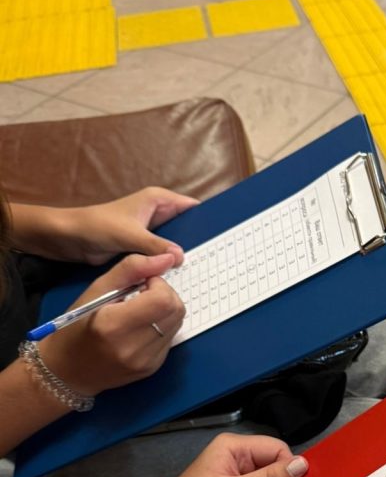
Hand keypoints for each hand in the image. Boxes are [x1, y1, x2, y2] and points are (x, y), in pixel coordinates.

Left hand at [11, 187, 197, 264]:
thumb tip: (181, 256)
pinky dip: (169, 263)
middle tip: (215, 260)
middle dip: (197, 241)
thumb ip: (156, 246)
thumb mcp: (131, 235)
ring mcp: (151, 231)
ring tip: (203, 270)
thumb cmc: (98, 227)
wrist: (71, 238)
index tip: (223, 237)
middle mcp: (158, 213)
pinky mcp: (143, 246)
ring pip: (175, 243)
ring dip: (183, 255)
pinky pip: (163, 254)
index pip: (192, 208)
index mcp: (158, 200)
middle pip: (186, 227)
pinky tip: (181, 276)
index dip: (207, 221)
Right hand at [40, 253, 184, 395]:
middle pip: (176, 309)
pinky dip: (162, 326)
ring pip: (178, 322)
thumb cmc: (76, 325)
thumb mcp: (96, 290)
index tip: (142, 284)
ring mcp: (146, 362)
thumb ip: (131, 269)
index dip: (158, 284)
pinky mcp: (154, 368)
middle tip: (142, 296)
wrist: (69, 370)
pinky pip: (171, 337)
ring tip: (140, 311)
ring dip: (165, 310)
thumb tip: (167, 258)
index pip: (163, 299)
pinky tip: (141, 327)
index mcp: (114, 325)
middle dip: (164, 294)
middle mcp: (133, 348)